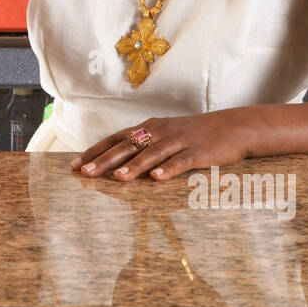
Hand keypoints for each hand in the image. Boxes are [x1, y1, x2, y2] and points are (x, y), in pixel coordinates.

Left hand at [69, 112, 248, 180]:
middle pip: (128, 146)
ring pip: (152, 154)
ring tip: (118, 178)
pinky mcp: (198, 152)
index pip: (116, 139)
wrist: (233, 127)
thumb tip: (116, 163)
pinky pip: (181, 162)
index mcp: (149, 128)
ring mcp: (179, 141)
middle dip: (105, 160)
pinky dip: (168, 169)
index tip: (75, 164)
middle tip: (86, 173)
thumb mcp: (166, 135)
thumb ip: (144, 145)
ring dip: (134, 166)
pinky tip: (157, 179)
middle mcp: (160, 131)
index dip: (95, 151)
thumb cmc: (195, 135)